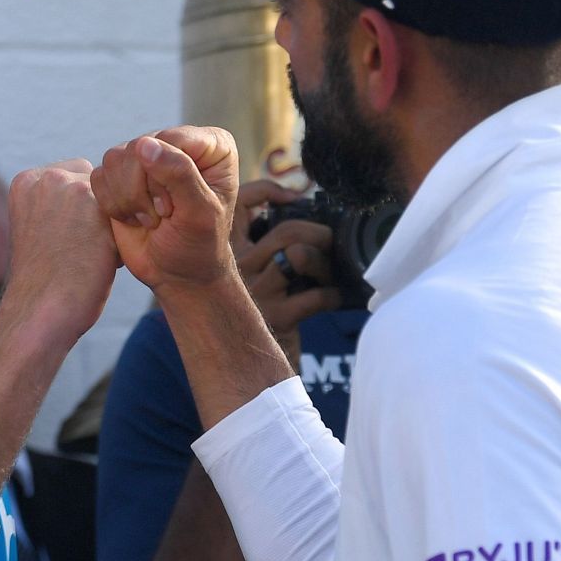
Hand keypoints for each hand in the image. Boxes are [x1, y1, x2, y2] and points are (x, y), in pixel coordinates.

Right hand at [0, 159, 118, 344]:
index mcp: (27, 181)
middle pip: (96, 183)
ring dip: (110, 225)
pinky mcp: (95, 205)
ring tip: (91, 256)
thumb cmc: (43, 279)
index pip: (73, 176)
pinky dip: (119, 241)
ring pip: (114, 198)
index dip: (80, 210)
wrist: (40, 312)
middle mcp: (47, 177)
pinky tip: (102, 262)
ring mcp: (70, 187)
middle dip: (96, 212)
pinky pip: (127, 216)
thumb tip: (98, 191)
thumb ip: (58, 202)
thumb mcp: (38, 226)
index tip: (68, 240)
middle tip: (81, 249)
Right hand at [92, 126, 239, 295]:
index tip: (176, 208)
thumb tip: (144, 144)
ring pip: (114, 159)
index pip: (169, 140)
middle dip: (144, 191)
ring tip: (150, 220)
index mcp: (209, 145)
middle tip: (164, 217)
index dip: (164, 176)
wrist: (178, 276)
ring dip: (128, 199)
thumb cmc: (198, 246)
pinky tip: (133, 220)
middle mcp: (176, 144)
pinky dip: (112, 205)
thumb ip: (179, 174)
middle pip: (138, 147)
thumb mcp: (199, 213)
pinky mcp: (119, 176)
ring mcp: (146, 157)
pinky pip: (98, 176)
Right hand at [234, 179, 341, 367]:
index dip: (268, 191)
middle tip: (327, 245)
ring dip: (325, 264)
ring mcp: (257, 294)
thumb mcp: (251, 273)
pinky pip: (316, 295)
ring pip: (301, 256)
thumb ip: (264, 244)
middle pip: (286, 231)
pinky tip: (332, 300)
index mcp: (228, 251)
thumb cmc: (261, 313)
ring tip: (327, 275)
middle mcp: (237, 269)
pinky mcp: (277, 318)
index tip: (292, 198)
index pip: (239, 204)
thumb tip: (301, 210)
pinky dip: (332, 296)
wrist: (251, 370)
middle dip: (318, 233)